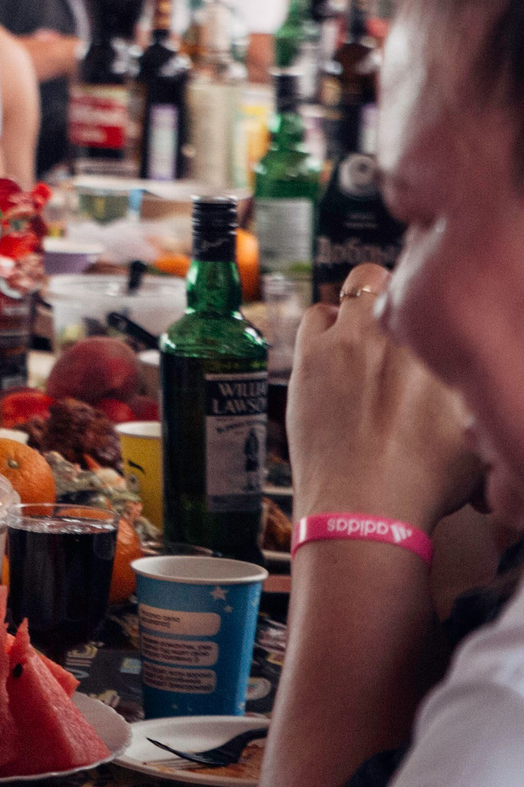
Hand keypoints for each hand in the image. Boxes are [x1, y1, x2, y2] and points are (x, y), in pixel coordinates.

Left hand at [289, 263, 478, 527]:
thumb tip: (473, 385)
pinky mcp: (311, 353)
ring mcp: (355, 338)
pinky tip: (330, 352)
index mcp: (449, 351)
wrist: (366, 508)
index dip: (433, 309)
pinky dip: (324, 325)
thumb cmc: (424, 483)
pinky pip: (316, 313)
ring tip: (363, 338)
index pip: (443, 297)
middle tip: (397, 325)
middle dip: (401, 292)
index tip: (429, 324)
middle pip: (404, 278)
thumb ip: (472, 392)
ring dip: (361, 305)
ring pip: (358, 284)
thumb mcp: (476, 436)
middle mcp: (406, 335)